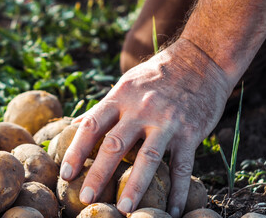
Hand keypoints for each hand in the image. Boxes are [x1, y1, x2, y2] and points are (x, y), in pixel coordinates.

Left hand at [59, 38, 234, 217]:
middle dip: (98, 174)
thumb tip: (74, 126)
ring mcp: (167, 122)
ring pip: (147, 158)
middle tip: (85, 198)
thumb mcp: (126, 84)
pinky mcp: (190, 133)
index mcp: (120, 97)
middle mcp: (141, 109)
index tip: (65, 173)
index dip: (76, 150)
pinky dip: (178, 192)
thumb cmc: (156, 76)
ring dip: (135, 187)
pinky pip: (182, 167)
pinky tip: (173, 211)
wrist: (199, 62)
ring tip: (124, 209)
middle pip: (115, 145)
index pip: (91, 125)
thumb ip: (103, 108)